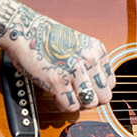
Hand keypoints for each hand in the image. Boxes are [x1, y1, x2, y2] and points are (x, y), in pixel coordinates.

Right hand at [0, 0, 115, 112]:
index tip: (86, 88)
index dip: (97, 89)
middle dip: (91, 100)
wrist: (25, 30)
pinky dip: (62, 105)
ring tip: (66, 95)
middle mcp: (89, 60)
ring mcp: (75, 71)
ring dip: (77, 103)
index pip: (110, 83)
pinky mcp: (58, 81)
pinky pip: (71, 107)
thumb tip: (95, 88)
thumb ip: (90, 63)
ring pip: (89, 103)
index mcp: (97, 50)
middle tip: (77, 95)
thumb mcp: (79, 44)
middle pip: (104, 97)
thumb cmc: (47, 37)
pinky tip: (56, 95)